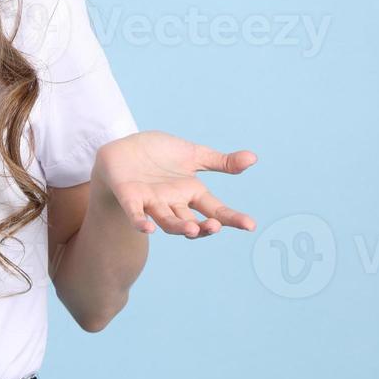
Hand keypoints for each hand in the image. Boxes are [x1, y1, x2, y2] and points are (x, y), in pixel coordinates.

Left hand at [91, 130, 257, 238]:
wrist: (124, 149)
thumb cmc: (159, 154)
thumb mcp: (193, 154)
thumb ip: (221, 161)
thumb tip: (253, 158)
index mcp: (191, 193)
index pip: (216, 209)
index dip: (232, 218)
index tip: (250, 225)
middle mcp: (174, 202)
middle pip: (192, 221)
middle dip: (204, 227)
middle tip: (215, 226)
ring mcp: (152, 202)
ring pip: (167, 221)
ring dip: (179, 226)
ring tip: (192, 229)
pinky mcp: (130, 197)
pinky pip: (135, 214)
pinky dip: (141, 222)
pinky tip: (147, 228)